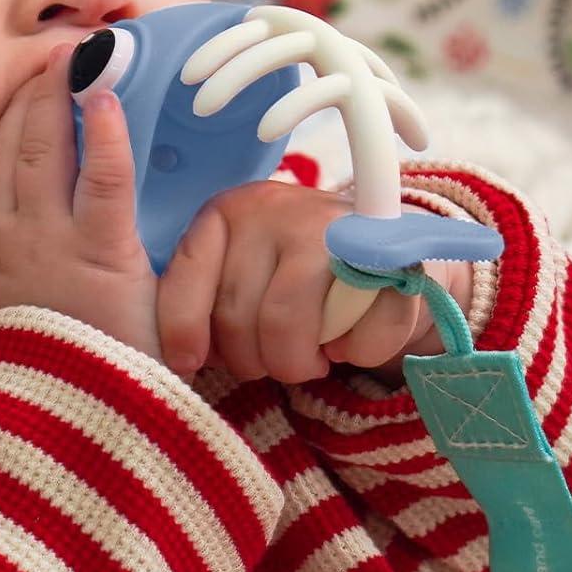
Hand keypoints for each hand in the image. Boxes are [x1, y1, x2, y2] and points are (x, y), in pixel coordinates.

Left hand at [0, 43, 162, 361]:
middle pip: (43, 153)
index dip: (106, 126)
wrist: (65, 418)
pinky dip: (5, 146)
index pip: (104, 178)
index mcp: (101, 261)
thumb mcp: (168, 305)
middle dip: (54, 93)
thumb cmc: (133, 362)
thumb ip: (171, 247)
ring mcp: (9, 251)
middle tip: (71, 51)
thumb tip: (184, 195)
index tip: (108, 81)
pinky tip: (16, 126)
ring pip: (7, 161)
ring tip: (41, 73)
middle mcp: (47, 248)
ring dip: (24, 110)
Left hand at [156, 181, 470, 384]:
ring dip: (297, 363)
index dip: (182, 325)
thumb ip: (204, 302)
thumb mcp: (238, 277)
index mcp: (229, 210)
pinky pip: (356, 335)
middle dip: (251, 359)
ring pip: (286, 326)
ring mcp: (333, 227)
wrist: (389, 259)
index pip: (190, 268)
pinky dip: (357, 354)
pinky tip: (351, 342)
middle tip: (272, 361)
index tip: (188, 363)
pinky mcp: (390, 256)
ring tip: (309, 357)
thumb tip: (180, 357)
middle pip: (237, 312)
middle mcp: (276, 208)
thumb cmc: (293, 280)